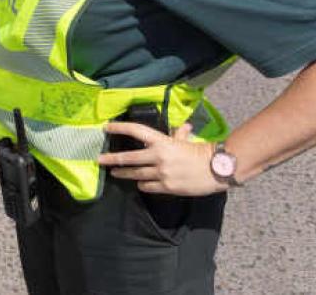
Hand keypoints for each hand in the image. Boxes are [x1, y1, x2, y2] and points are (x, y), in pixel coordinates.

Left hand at [97, 122, 226, 196]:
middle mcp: (158, 156)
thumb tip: (183, 127)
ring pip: (136, 174)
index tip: (106, 127)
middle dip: (112, 159)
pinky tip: (140, 184)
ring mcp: (162, 173)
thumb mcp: (187, 141)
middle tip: (99, 160)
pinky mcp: (167, 187)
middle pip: (129, 158)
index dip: (120, 128)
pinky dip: (143, 184)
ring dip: (124, 174)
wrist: (216, 170)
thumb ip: (179, 135)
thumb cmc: (201, 152)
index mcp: (162, 141)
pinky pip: (147, 186)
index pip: (136, 131)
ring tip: (115, 173)